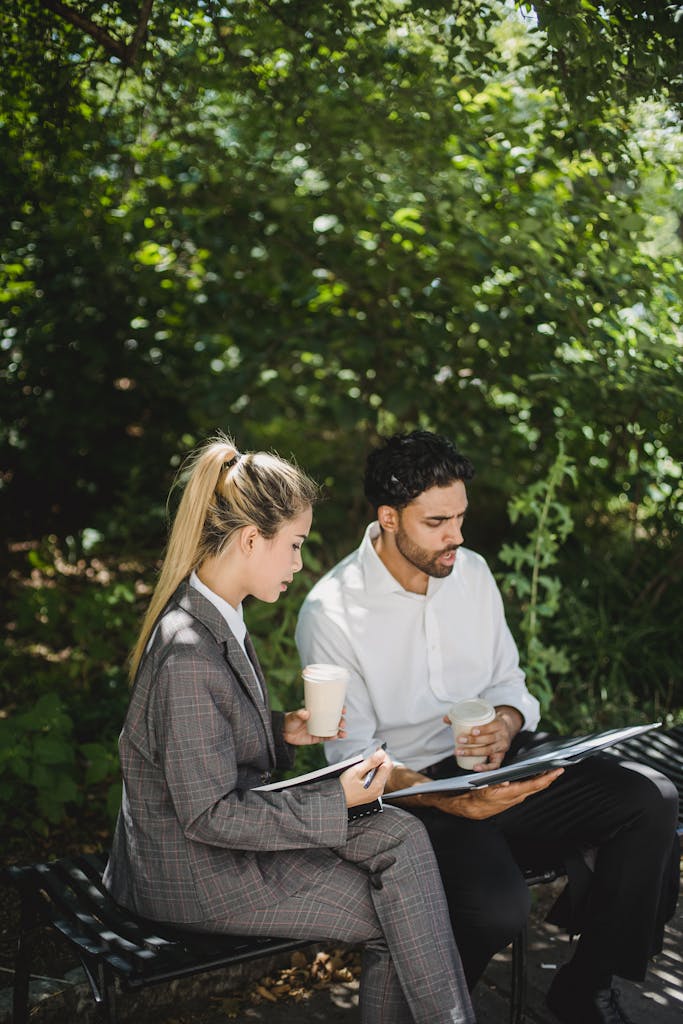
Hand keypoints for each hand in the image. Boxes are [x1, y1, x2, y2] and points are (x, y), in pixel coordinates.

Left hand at [283, 708, 346, 745]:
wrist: (283, 733)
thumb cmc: (289, 720)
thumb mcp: (294, 715)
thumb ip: (299, 714)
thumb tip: (306, 713)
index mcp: (316, 712)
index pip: (329, 709)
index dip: (338, 708)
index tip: (343, 709)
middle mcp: (320, 720)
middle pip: (334, 720)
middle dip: (341, 721)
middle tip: (342, 722)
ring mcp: (319, 729)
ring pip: (333, 730)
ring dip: (340, 731)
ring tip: (343, 733)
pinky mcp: (316, 738)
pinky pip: (327, 738)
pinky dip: (333, 737)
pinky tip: (337, 737)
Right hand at [340, 749, 391, 807]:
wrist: (338, 799)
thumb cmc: (344, 787)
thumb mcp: (357, 771)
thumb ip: (371, 762)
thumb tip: (381, 754)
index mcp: (377, 785)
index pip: (388, 765)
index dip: (383, 756)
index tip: (377, 751)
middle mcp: (379, 790)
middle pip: (386, 770)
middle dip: (380, 761)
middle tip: (369, 757)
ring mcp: (376, 793)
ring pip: (381, 775)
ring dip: (376, 767)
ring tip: (365, 766)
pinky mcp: (372, 794)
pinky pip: (376, 781)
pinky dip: (373, 774)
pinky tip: (364, 774)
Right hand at [435, 769, 563, 818]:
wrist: (467, 808)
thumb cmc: (473, 795)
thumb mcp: (482, 788)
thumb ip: (495, 785)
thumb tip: (508, 783)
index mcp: (509, 795)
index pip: (533, 785)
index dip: (547, 778)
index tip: (557, 771)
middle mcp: (514, 798)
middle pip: (536, 787)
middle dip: (548, 778)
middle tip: (559, 767)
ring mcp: (513, 799)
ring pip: (532, 788)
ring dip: (541, 780)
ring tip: (549, 769)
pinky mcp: (510, 798)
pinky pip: (526, 789)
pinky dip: (532, 782)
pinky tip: (534, 775)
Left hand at [445, 705, 521, 770]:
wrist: (506, 729)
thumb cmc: (491, 723)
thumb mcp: (484, 717)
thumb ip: (465, 717)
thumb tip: (446, 718)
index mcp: (499, 724)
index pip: (492, 727)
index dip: (483, 729)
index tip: (472, 730)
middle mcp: (502, 736)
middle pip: (488, 739)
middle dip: (473, 740)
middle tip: (460, 740)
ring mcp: (501, 747)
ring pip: (488, 750)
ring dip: (473, 752)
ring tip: (460, 751)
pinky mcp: (500, 757)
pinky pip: (495, 764)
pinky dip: (485, 767)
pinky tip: (475, 767)